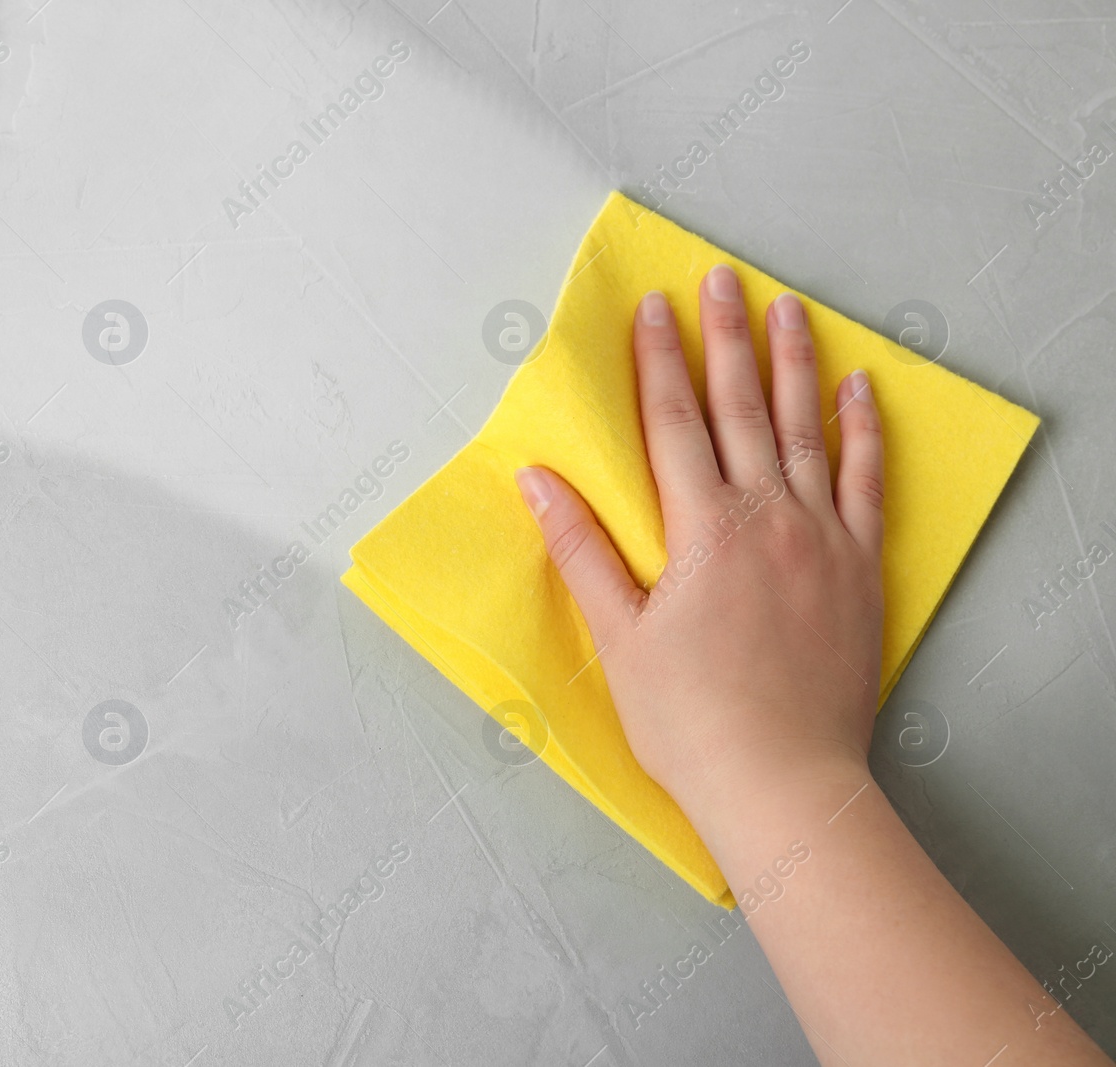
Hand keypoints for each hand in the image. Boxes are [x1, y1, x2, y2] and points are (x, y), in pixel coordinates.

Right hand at [514, 264, 884, 827]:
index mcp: (702, 528)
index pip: (674, 422)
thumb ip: (580, 549)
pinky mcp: (860, 567)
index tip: (652, 308)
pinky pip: (868, 481)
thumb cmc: (689, 718)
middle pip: (741, 407)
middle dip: (725, 338)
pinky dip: (863, 430)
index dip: (659, 360)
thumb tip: (536, 480)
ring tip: (787, 308)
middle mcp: (767, 516)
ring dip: (794, 362)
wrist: (782, 780)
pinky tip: (859, 390)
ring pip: (806, 429)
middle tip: (719, 279)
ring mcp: (821, 537)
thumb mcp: (618, 636)